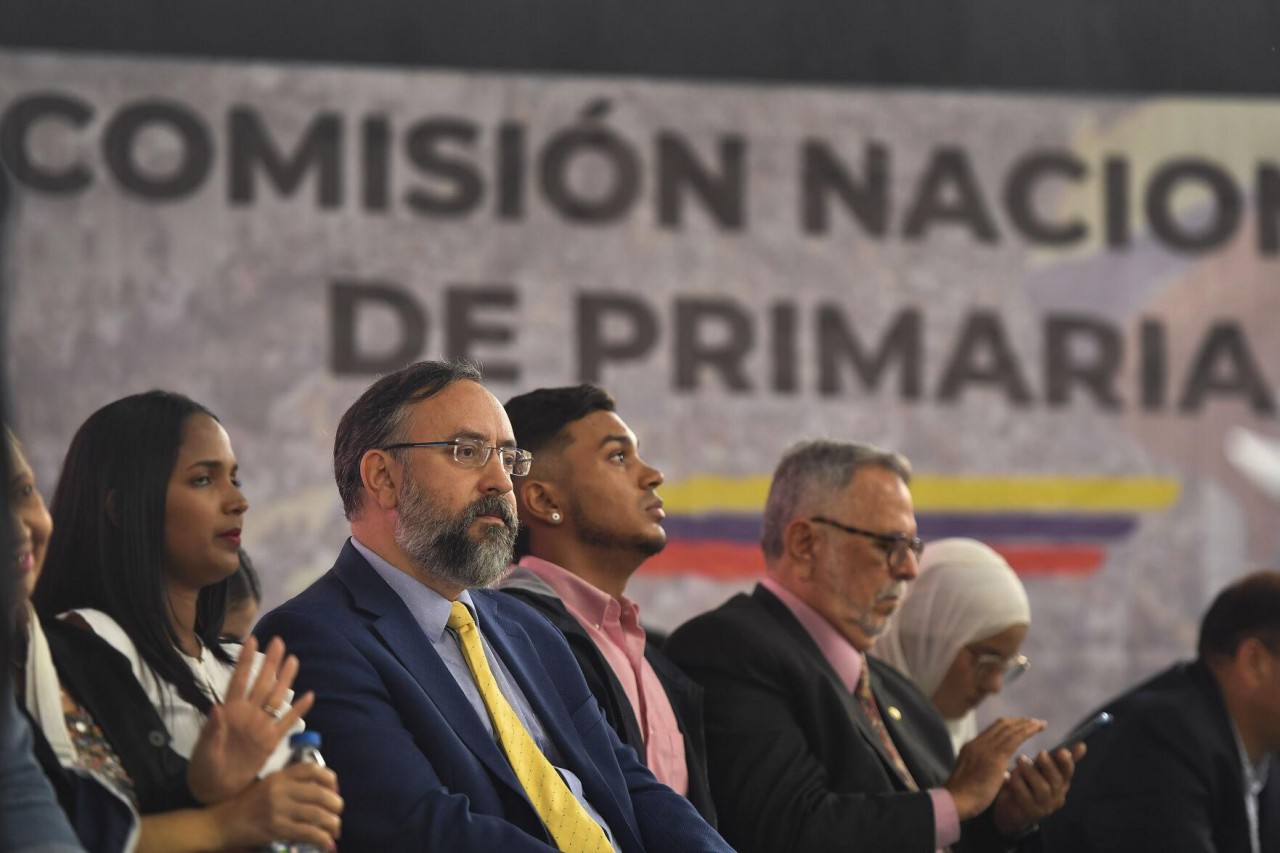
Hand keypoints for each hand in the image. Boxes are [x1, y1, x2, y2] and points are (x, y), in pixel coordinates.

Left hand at [188, 635, 315, 803]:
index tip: (251, 640)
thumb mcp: (205, 751)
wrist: (215, 790)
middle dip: (269, 662)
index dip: (245, 661)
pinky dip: (298, 709)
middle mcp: (248, 714)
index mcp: (230, 712)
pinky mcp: (270, 741)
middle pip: (262, 684)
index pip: (239, 681)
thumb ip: (213, 730)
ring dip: (285, 679)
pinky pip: (287, 722)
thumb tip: (217, 707)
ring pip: (276, 697)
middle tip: (278, 642)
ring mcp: (261, 726)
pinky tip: (309, 695)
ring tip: (293, 659)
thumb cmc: (205, 768)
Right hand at [210, 762, 342, 850]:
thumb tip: (321, 793)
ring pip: (318, 814)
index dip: (330, 779)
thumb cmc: (246, 805)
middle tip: (337, 813)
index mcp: (280, 776)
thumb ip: (290, 784)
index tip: (334, 789)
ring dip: (333, 823)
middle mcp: (281, 789)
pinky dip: (322, 839)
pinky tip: (328, 844)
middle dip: (336, 804)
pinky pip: (308, 832)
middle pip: (320, 793)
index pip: (313, 770)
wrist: (222, 824)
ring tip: (335, 830)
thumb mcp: (267, 786)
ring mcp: (279, 809)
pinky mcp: (277, 828)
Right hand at [944, 716, 1045, 819]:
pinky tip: (1038, 729)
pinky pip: (1014, 739)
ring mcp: (986, 748)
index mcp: (972, 747)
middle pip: (1001, 724)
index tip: (1023, 725)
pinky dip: (1027, 731)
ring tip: (1040, 724)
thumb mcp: (974, 776)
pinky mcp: (995, 757)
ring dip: (1026, 724)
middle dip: (1019, 721)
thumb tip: (1000, 772)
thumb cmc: (966, 795)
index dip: (1010, 725)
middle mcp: (979, 743)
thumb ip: (987, 769)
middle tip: (1034, 721)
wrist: (957, 800)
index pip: (993, 729)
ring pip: (1009, 729)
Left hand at [993, 742, 1084, 834]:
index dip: (1067, 762)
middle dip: (1049, 765)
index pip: (1068, 772)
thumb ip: (1056, 760)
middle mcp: (1056, 797)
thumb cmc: (1029, 785)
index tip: (1063, 751)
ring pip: (1042, 788)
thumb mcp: (1042, 770)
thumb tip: (1083, 746)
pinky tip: (1009, 774)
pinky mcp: (1030, 812)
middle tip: (1040, 753)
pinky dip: (1017, 782)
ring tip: (1020, 759)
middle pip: (1056, 780)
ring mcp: (1044, 807)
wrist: (1011, 810)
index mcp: (1061, 784)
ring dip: (1030, 771)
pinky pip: (1024, 795)